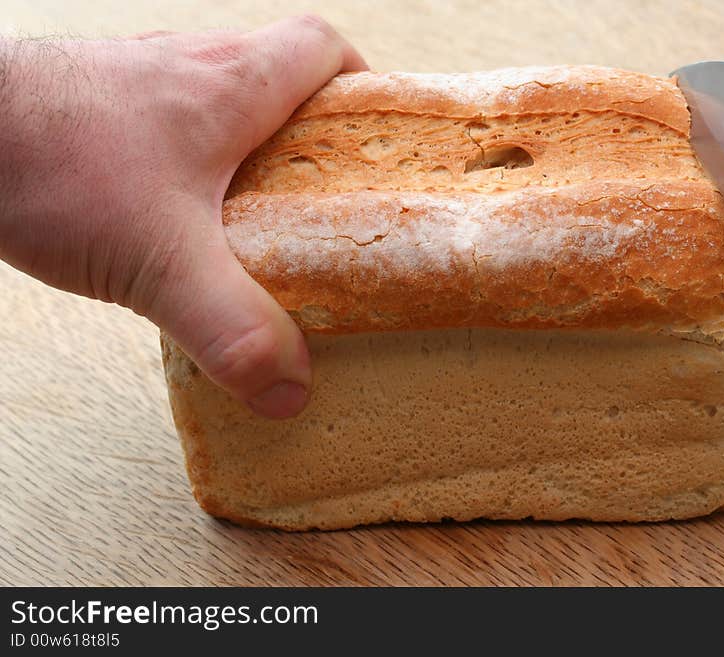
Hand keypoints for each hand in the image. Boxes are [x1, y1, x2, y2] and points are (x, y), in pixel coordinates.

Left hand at [0, 16, 366, 417]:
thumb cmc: (51, 166)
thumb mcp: (160, 263)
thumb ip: (232, 328)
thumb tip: (289, 389)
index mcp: (229, 86)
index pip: (322, 47)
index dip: (362, 85)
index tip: (373, 140)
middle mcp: (191, 67)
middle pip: (282, 72)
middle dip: (316, 128)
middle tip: (326, 194)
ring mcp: (143, 82)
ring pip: (226, 96)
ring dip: (255, 144)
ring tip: (262, 212)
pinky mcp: (103, 107)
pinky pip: (175, 119)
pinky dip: (198, 158)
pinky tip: (181, 213)